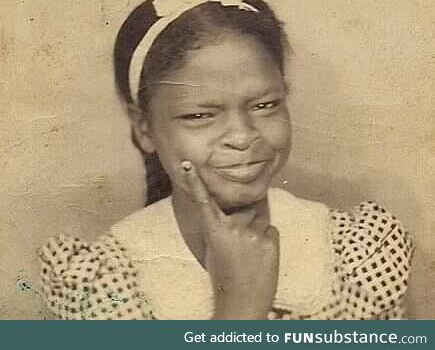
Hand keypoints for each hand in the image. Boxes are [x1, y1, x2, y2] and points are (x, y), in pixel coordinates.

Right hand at [182, 161, 278, 319]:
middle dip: (246, 215)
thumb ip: (220, 226)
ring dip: (257, 229)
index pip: (204, 200)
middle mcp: (233, 227)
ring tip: (251, 253)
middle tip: (242, 241)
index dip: (196, 181)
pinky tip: (260, 257)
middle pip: (245, 206)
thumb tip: (231, 210)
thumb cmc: (224, 277)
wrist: (242, 304)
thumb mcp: (214, 248)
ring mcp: (253, 233)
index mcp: (214, 230)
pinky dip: (267, 239)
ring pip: (260, 217)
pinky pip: (271, 230)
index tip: (189, 165)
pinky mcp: (271, 240)